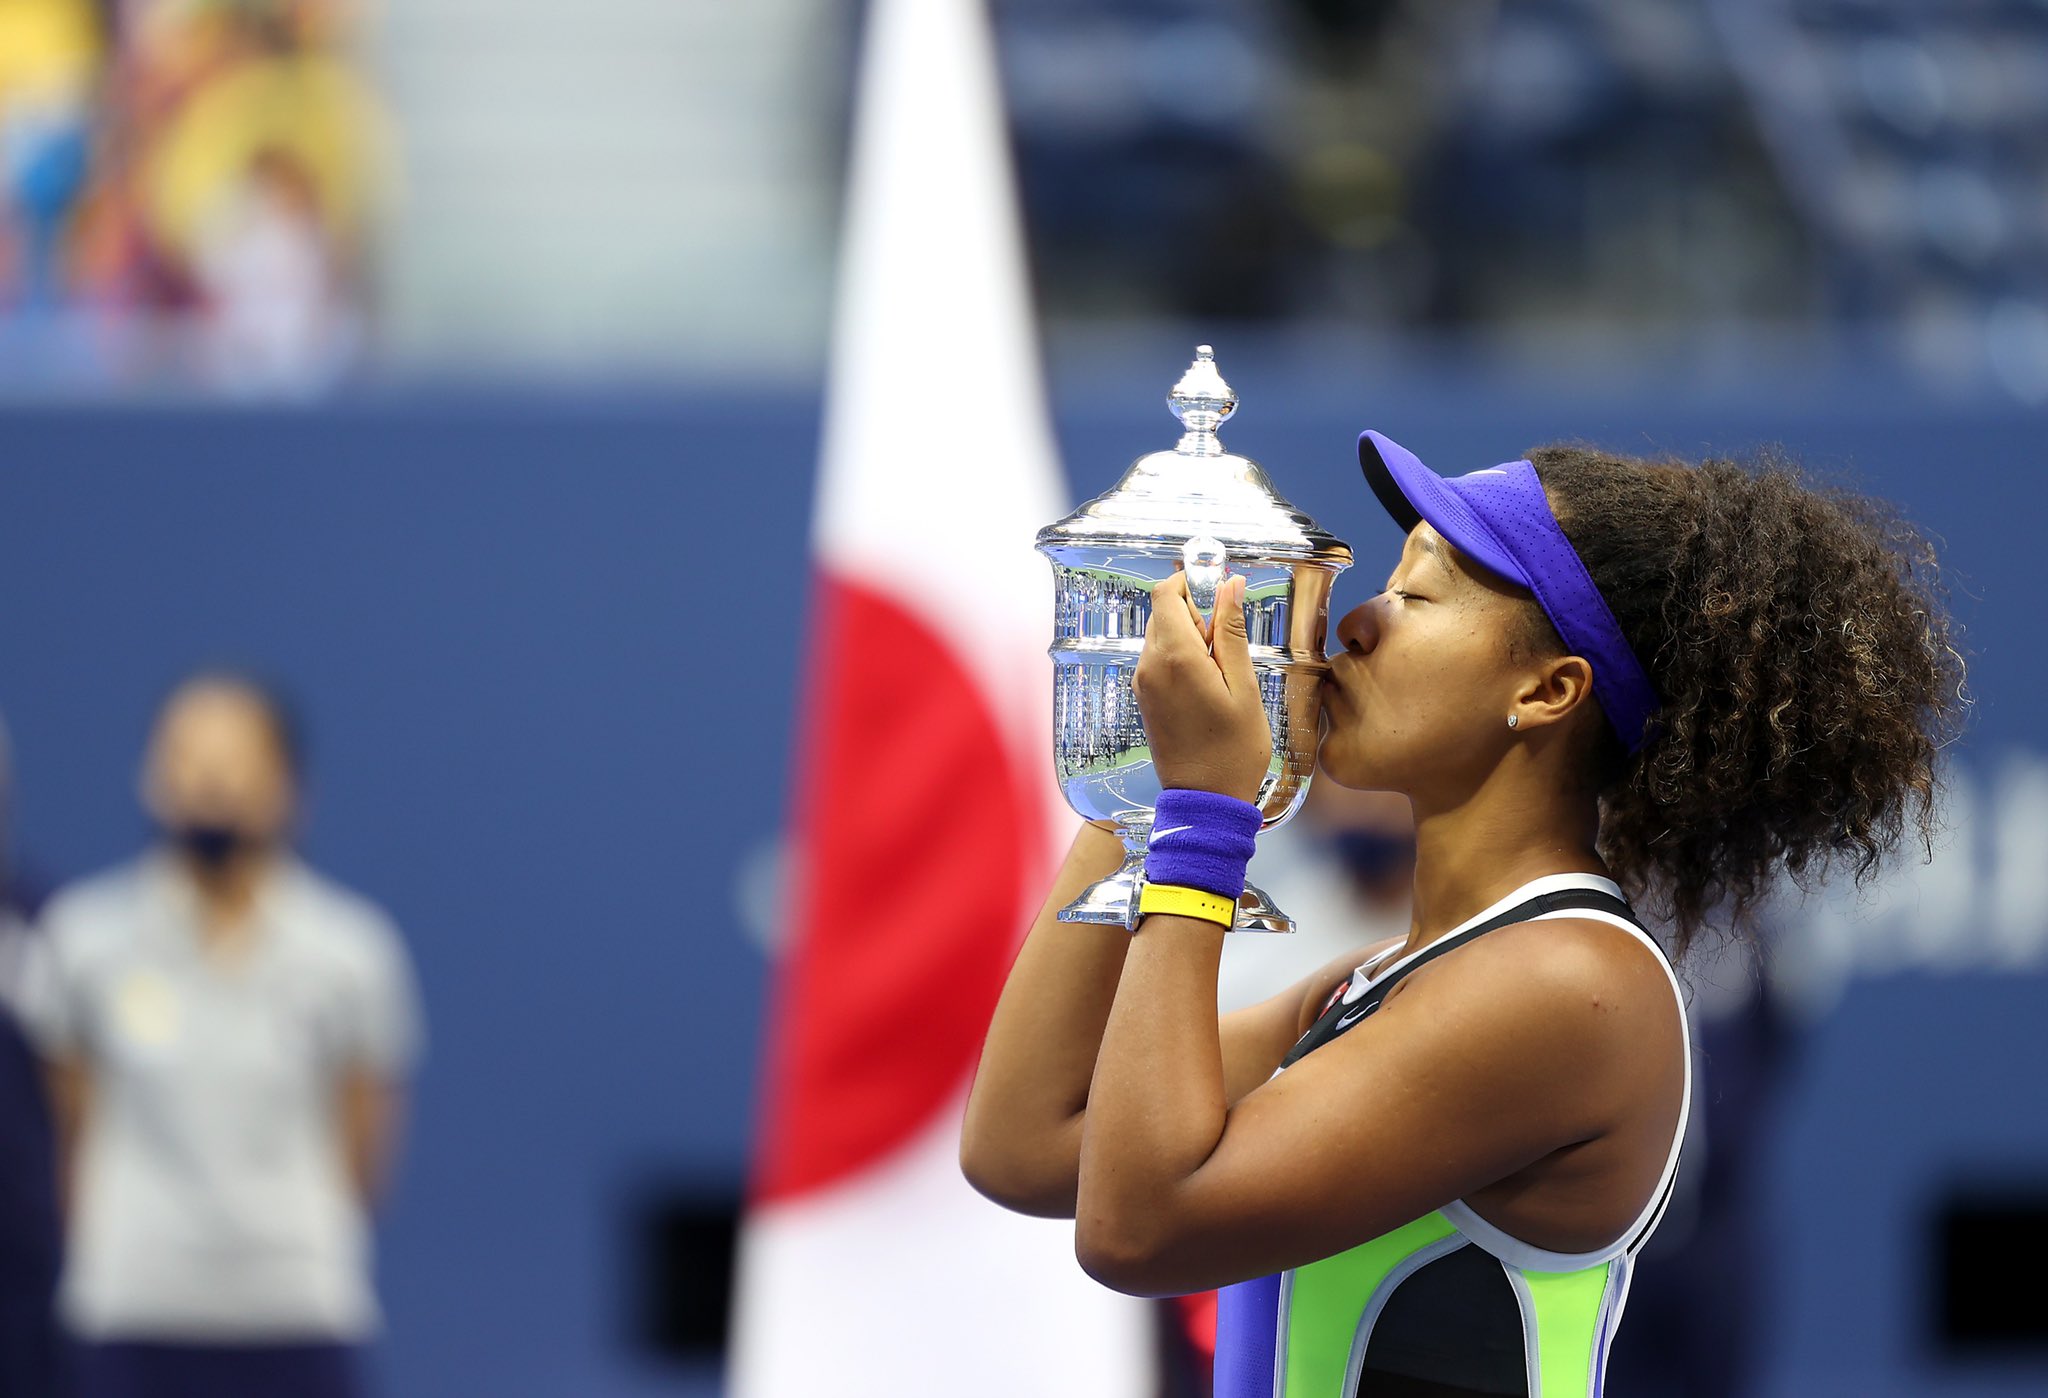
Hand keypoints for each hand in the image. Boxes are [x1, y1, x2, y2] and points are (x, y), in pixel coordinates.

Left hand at [1132, 572, 1271, 802]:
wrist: (1205, 800)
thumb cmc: (1233, 750)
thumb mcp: (1243, 686)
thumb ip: (1232, 632)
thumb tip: (1231, 586)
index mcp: (1174, 657)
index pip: (1166, 593)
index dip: (1193, 583)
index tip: (1222, 594)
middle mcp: (1149, 665)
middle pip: (1163, 612)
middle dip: (1196, 612)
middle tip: (1228, 643)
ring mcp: (1143, 683)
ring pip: (1162, 634)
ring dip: (1191, 636)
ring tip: (1222, 670)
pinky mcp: (1144, 697)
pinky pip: (1159, 659)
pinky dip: (1182, 656)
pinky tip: (1208, 683)